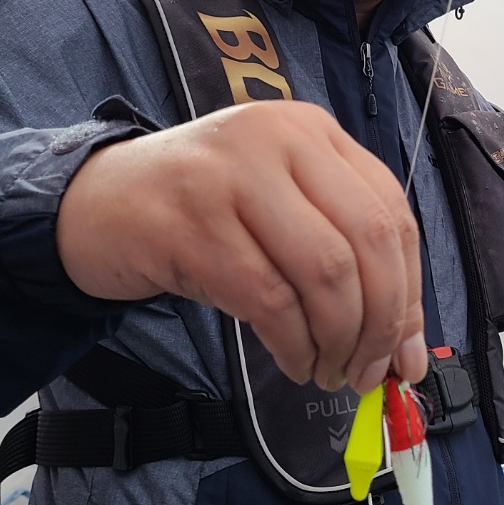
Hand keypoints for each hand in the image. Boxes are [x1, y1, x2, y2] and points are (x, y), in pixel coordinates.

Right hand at [57, 101, 426, 394]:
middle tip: (370, 373)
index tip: (407, 352)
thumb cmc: (201, 213)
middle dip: (382, 323)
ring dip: (338, 340)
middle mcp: (277, 140)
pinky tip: (294, 362)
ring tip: (329, 371)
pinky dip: (293, 345)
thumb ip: (346, 261)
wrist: (94, 203)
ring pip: (324, 273)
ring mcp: (231, 176)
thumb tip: (407, 351)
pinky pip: (269, 300)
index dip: (410, 292)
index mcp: (312, 131)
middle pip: (368, 241)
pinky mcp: (191, 225)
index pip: (391, 212)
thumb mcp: (280, 213)